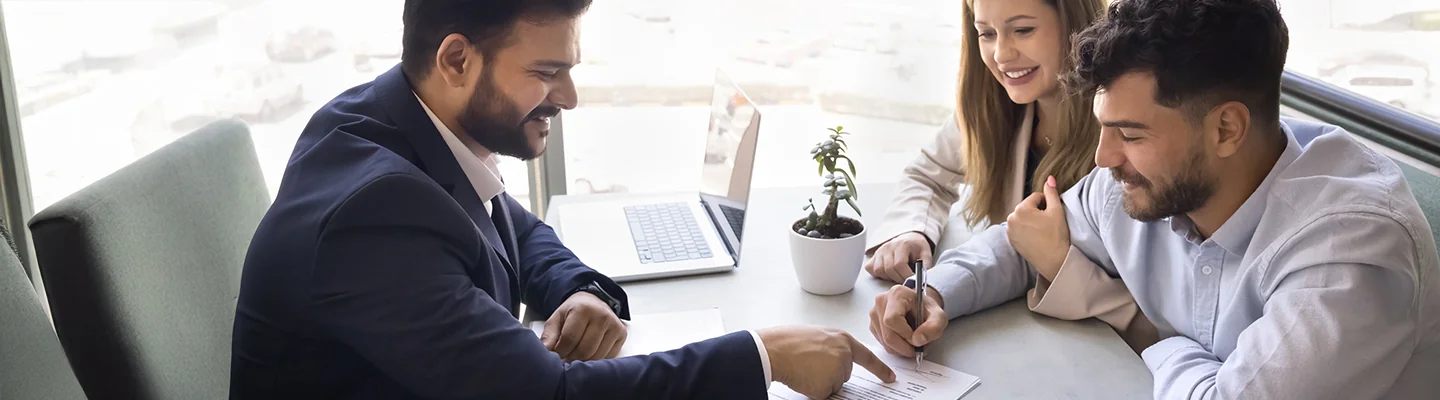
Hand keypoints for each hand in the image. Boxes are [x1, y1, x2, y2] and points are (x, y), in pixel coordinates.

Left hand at [541, 292, 626, 361]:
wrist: (593, 301)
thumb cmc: (574, 311)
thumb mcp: (557, 318)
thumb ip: (549, 335)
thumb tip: (546, 351)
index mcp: (583, 309)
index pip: (569, 340)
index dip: (560, 351)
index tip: (557, 353)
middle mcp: (601, 315)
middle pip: (584, 350)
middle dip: (572, 357)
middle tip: (567, 355)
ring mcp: (614, 325)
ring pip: (596, 356)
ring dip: (584, 360)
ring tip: (577, 353)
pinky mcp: (621, 334)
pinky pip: (607, 356)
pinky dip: (596, 359)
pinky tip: (590, 351)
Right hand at [757, 325, 895, 398]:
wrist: (775, 349)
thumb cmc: (790, 341)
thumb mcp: (818, 336)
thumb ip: (833, 348)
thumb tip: (834, 363)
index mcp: (843, 340)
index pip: (868, 357)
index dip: (880, 369)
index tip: (891, 377)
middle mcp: (844, 355)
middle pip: (845, 374)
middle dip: (830, 373)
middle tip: (810, 362)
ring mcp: (837, 371)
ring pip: (834, 384)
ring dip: (820, 381)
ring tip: (804, 366)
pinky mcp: (827, 386)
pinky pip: (823, 393)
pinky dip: (813, 389)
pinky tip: (803, 376)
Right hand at [864, 231, 932, 282]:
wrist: (909, 239)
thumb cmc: (917, 247)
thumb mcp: (926, 255)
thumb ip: (925, 267)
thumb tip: (921, 280)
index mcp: (902, 245)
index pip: (900, 264)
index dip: (906, 276)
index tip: (913, 282)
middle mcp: (888, 247)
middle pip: (889, 269)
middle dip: (899, 279)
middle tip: (906, 281)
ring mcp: (880, 251)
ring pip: (879, 270)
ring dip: (888, 277)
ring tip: (898, 275)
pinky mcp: (874, 256)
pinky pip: (871, 269)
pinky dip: (878, 274)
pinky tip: (888, 273)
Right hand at [869, 284, 946, 356]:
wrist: (919, 307)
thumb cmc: (926, 310)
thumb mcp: (939, 317)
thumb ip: (934, 327)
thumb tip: (918, 340)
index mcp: (897, 294)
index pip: (893, 320)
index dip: (906, 334)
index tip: (918, 337)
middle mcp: (881, 301)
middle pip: (888, 335)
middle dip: (905, 346)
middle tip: (918, 346)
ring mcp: (874, 313)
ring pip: (885, 342)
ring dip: (901, 348)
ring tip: (912, 340)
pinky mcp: (873, 324)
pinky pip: (882, 343)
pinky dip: (895, 347)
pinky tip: (903, 339)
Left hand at [1005, 176, 1070, 280]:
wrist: (1053, 260)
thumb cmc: (1056, 235)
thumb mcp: (1056, 211)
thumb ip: (1051, 192)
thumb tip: (1049, 178)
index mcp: (1021, 208)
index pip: (1036, 197)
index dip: (1047, 204)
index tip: (1052, 214)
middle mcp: (1011, 218)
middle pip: (1028, 207)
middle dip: (1037, 212)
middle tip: (1047, 224)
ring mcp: (1009, 230)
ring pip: (1023, 218)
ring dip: (1031, 220)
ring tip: (1042, 231)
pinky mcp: (1011, 240)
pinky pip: (1019, 228)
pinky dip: (1026, 230)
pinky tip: (1036, 236)